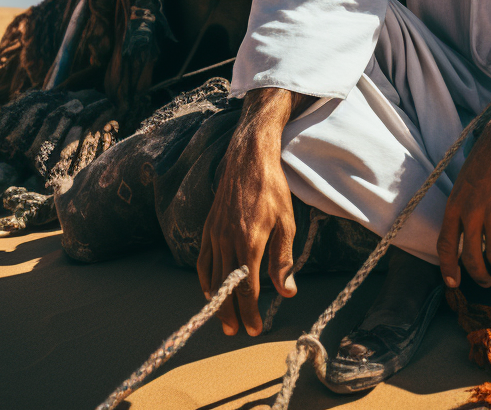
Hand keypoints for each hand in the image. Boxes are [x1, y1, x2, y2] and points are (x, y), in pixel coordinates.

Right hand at [197, 88, 309, 335]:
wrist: (249, 157)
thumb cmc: (272, 188)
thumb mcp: (286, 223)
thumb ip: (282, 260)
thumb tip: (287, 291)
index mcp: (248, 242)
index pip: (247, 288)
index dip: (250, 311)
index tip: (254, 328)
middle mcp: (227, 240)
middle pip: (226, 287)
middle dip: (232, 313)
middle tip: (238, 331)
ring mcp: (214, 233)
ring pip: (212, 276)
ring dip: (216, 301)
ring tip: (223, 319)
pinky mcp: (209, 226)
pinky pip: (203, 259)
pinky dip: (205, 279)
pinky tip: (211, 289)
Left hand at [437, 103, 490, 288]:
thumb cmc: (485, 158)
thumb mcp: (463, 182)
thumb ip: (462, 207)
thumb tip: (464, 230)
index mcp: (455, 204)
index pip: (445, 244)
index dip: (448, 268)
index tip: (452, 283)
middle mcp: (471, 212)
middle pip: (471, 257)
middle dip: (478, 275)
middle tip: (485, 282)